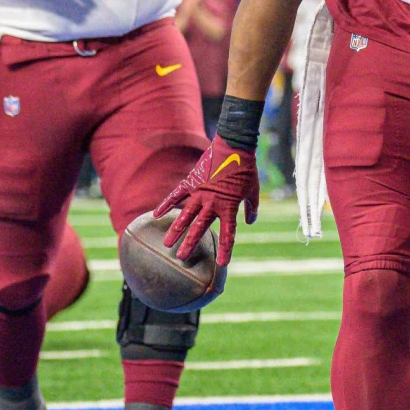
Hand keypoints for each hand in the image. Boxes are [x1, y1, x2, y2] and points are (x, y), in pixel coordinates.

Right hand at [154, 136, 258, 266]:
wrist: (235, 146)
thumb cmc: (247, 170)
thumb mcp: (254, 191)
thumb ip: (251, 208)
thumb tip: (250, 222)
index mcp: (229, 206)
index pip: (227, 233)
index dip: (225, 249)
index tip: (222, 263)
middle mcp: (212, 202)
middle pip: (200, 227)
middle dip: (190, 243)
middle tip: (181, 258)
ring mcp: (200, 192)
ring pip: (185, 214)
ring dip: (176, 229)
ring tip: (166, 244)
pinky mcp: (192, 181)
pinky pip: (176, 195)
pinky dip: (166, 204)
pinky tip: (155, 214)